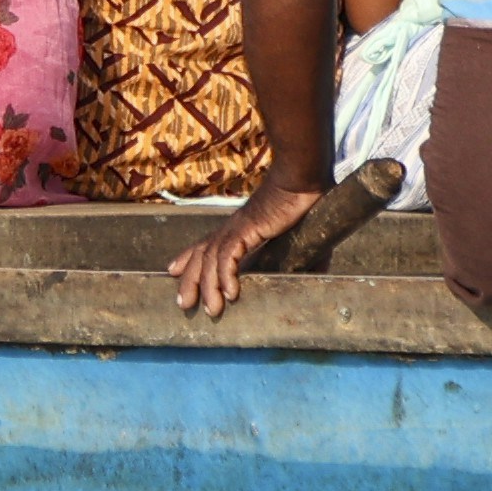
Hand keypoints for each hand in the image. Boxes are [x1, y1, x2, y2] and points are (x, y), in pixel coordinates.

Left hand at [166, 179, 324, 316]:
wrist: (299, 180)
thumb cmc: (299, 203)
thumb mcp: (295, 238)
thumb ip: (301, 258)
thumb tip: (317, 276)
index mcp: (238, 228)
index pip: (206, 245)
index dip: (189, 258)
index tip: (174, 271)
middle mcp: (231, 228)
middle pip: (202, 256)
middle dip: (190, 280)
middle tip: (183, 304)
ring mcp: (237, 228)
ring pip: (212, 260)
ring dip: (209, 287)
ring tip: (212, 311)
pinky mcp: (246, 228)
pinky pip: (229, 255)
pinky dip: (227, 275)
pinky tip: (231, 293)